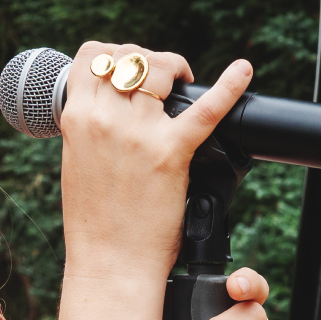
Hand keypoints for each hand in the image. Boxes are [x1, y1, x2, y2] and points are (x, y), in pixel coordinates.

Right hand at [51, 43, 253, 319]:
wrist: (110, 265)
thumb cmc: (97, 222)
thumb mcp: (79, 161)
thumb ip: (95, 128)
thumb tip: (120, 107)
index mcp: (76, 118)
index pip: (94, 55)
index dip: (116, 54)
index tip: (132, 71)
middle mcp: (104, 118)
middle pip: (130, 56)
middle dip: (150, 61)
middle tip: (166, 82)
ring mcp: (138, 133)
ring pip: (159, 68)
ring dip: (175, 70)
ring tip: (186, 86)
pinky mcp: (171, 153)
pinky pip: (206, 109)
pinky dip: (229, 86)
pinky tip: (244, 71)